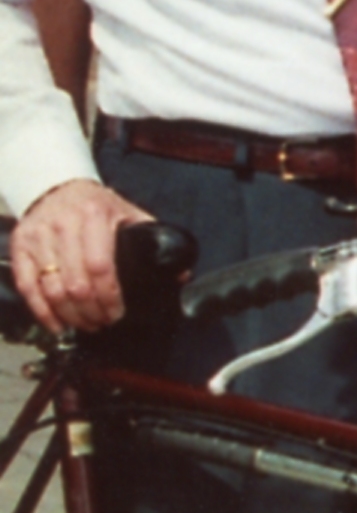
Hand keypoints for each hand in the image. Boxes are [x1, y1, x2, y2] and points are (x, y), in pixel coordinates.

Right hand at [12, 179, 154, 332]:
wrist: (58, 188)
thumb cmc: (98, 206)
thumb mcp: (130, 214)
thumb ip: (155, 240)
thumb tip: (181, 274)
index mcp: (94, 216)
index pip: (100, 267)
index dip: (109, 298)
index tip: (117, 313)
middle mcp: (62, 225)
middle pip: (76, 284)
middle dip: (92, 312)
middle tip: (103, 323)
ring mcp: (38, 237)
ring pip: (51, 289)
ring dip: (70, 315)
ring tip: (85, 325)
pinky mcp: (20, 247)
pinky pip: (28, 286)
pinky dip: (41, 311)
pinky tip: (57, 323)